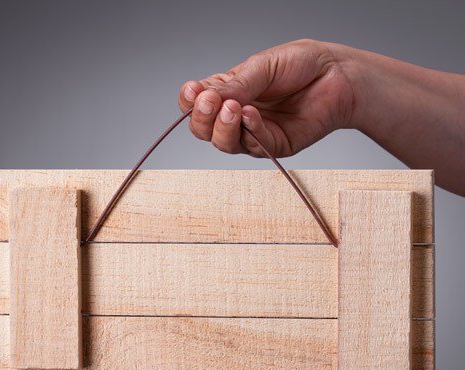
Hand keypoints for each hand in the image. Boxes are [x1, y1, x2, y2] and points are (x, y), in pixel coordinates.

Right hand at [178, 39, 355, 157]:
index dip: (190, 101)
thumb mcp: (262, 67)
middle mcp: (237, 116)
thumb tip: (205, 97)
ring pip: (224, 143)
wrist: (337, 76)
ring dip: (223, 128)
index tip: (193, 91)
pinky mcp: (274, 146)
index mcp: (229, 92)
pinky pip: (254, 146)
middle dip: (201, 119)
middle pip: (204, 130)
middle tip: (210, 102)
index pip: (197, 103)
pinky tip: (251, 115)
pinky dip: (250, 131)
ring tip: (233, 108)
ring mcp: (254, 133)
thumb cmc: (302, 65)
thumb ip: (236, 85)